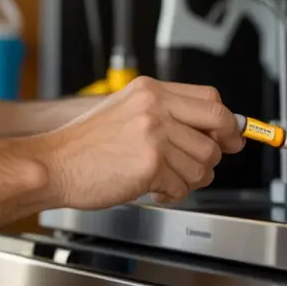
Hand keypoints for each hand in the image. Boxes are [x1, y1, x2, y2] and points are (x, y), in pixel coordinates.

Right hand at [35, 76, 244, 210]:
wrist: (54, 163)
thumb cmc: (84, 145)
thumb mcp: (125, 112)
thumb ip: (165, 114)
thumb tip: (212, 130)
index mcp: (150, 91)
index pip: (210, 99)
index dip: (227, 121)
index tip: (232, 135)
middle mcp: (155, 107)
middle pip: (217, 127)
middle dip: (220, 150)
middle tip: (208, 163)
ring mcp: (155, 135)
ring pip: (204, 163)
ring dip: (191, 179)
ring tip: (168, 180)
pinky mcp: (151, 164)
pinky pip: (183, 186)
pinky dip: (173, 195)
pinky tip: (155, 191)